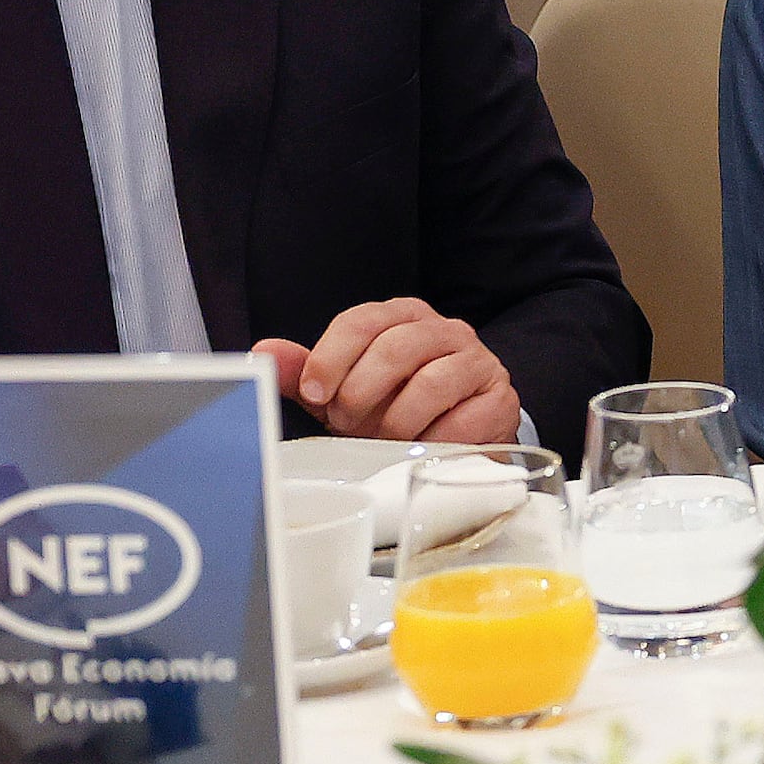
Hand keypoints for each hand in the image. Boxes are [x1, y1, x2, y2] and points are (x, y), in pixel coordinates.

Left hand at [264, 300, 522, 445]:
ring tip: (386, 439)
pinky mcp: (500, 397)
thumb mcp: (346, 388)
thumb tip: (263, 353)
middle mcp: (443, 330)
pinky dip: (435, 439)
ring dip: (398, 419)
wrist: (459, 433)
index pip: (363, 321)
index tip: (313, 393)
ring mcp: (477, 361)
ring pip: (432, 381)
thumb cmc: (397, 405)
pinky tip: (422, 446)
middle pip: (397, 346)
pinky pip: (466, 418)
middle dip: (362, 392)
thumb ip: (307, 370)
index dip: (331, 357)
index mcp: (403, 317)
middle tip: (347, 423)